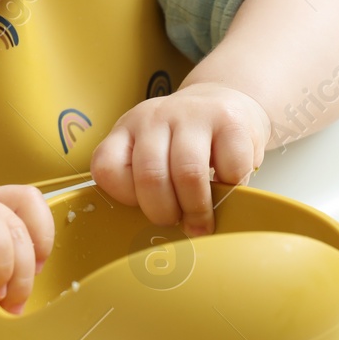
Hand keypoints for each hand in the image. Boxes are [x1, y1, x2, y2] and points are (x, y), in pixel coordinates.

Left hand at [90, 82, 271, 235]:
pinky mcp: (230, 122)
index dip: (127, 198)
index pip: (107, 168)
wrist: (226, 101)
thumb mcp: (155, 154)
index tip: (147, 208)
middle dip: (165, 213)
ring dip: (197, 208)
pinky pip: (229, 168)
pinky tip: (229, 185)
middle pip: (149, 176)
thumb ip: (146, 185)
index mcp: (126, 130)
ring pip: (188, 174)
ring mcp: (191, 115)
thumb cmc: (186, 143)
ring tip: (203, 221)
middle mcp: (153, 118)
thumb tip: (154, 239)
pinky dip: (231, 188)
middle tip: (180, 224)